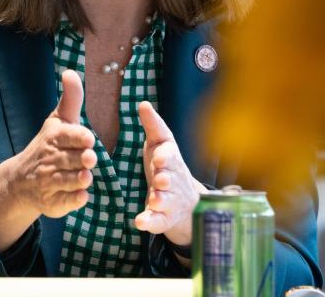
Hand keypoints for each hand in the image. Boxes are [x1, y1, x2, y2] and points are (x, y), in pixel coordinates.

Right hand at [0, 69, 96, 248]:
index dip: (79, 137)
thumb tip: (71, 71)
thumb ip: (71, 98)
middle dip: (81, 159)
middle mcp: (50, 160)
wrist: (22, 180)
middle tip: (89, 158)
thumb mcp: (58, 120)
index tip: (89, 139)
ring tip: (85, 176)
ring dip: (79, 179)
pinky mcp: (53, 202)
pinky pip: (66, 202)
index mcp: (54, 138)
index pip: (68, 136)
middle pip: (71, 159)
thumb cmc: (48, 145)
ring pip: (68, 180)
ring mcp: (50, 182)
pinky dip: (74, 200)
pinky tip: (81, 195)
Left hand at [134, 101, 202, 246]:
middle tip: (161, 180)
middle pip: (170, 179)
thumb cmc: (167, 165)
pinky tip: (140, 222)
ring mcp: (169, 200)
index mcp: (171, 160)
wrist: (185, 200)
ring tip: (154, 200)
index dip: (165, 158)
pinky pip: (157, 221)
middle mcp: (172, 180)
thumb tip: (143, 103)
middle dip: (165, 179)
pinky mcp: (162, 218)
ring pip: (165, 201)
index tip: (159, 158)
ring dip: (160, 200)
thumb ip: (153, 126)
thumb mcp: (161, 144)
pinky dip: (149, 222)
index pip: (170, 156)